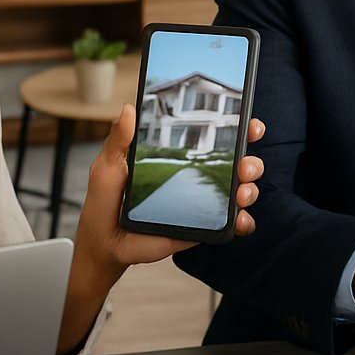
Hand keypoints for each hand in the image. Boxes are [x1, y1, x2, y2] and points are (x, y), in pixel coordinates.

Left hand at [58, 107, 264, 354]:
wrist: (103, 244)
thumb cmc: (104, 202)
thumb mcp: (108, 166)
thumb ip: (120, 139)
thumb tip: (128, 109)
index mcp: (178, 155)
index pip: (214, 136)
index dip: (237, 127)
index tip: (249, 123)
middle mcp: (195, 176)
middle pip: (237, 163)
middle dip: (250, 160)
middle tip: (244, 165)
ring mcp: (202, 203)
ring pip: (241, 191)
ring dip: (249, 188)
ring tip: (240, 191)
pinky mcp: (202, 228)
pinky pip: (232, 224)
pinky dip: (244, 221)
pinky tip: (239, 220)